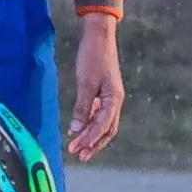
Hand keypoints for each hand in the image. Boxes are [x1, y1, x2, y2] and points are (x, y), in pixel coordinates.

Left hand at [65, 14, 124, 161]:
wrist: (99, 35)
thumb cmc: (93, 56)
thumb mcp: (86, 82)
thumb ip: (82, 107)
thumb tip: (77, 129)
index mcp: (114, 99)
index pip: (103, 126)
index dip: (90, 139)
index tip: (77, 149)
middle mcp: (115, 101)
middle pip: (107, 130)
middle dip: (93, 143)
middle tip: (80, 155)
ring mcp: (110, 97)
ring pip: (103, 123)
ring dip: (91, 135)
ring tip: (78, 146)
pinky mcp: (104, 92)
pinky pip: (99, 113)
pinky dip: (90, 122)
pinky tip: (79, 127)